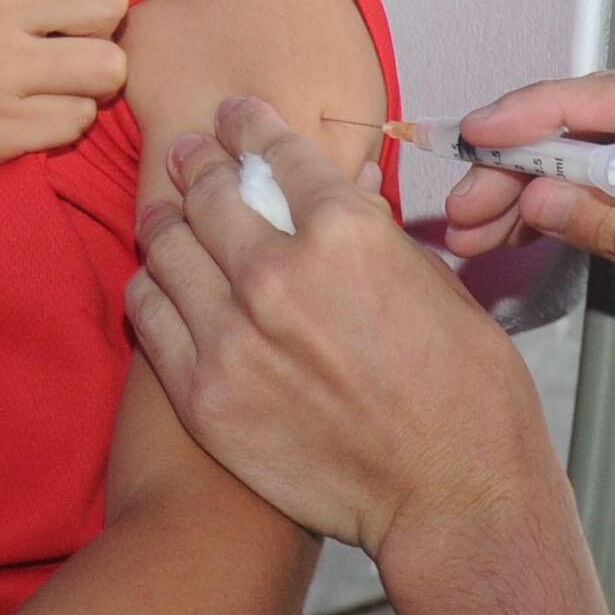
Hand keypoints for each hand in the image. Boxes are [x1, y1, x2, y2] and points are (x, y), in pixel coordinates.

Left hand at [127, 100, 560, 557]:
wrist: (452, 496)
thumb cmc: (466, 394)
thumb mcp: (435, 284)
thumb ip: (375, 233)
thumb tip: (344, 192)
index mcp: (345, 233)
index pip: (274, 152)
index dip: (247, 124)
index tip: (235, 117)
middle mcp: (278, 274)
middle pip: (210, 191)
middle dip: (199, 162)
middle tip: (191, 154)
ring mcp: (232, 337)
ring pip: (166, 246)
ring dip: (166, 219)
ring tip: (167, 212)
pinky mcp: (204, 395)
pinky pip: (148, 316)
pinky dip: (151, 288)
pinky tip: (160, 283)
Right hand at [440, 68, 614, 397]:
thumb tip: (542, 197)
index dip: (544, 112)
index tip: (481, 133)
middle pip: (610, 114)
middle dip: (529, 158)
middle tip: (466, 204)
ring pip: (611, 139)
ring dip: (545, 178)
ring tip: (481, 222)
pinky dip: (581, 192)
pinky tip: (529, 217)